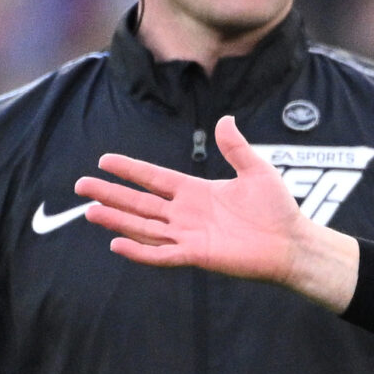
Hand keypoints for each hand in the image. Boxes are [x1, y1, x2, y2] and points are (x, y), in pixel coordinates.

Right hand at [77, 115, 360, 308]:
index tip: (104, 160)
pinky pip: (162, 253)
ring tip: (90, 212)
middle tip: (81, 186)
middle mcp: (187, 213)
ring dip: (117, 219)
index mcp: (197, 191)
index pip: (154, 178)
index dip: (130, 170)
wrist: (293, 242)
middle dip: (111, 194)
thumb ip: (236, 148)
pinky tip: (117, 243)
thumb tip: (225, 119)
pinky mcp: (197, 255)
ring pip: (144, 226)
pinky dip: (140, 250)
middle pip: (140, 202)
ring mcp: (189, 235)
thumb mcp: (257, 171)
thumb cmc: (278, 209)